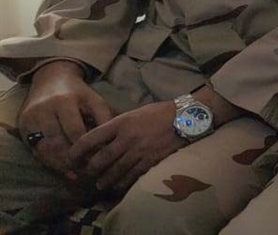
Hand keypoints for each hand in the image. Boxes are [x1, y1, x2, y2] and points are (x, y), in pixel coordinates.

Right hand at [18, 60, 113, 180]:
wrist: (51, 80)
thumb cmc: (78, 94)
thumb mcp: (94, 100)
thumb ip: (104, 118)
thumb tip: (111, 143)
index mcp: (64, 101)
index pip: (74, 131)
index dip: (86, 148)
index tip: (98, 160)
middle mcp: (44, 110)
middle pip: (57, 143)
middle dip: (73, 160)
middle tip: (88, 173)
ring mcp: (31, 119)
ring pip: (45, 150)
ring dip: (60, 166)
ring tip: (76, 175)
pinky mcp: (23, 126)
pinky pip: (36, 150)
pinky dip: (49, 162)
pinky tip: (63, 170)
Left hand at [68, 100, 184, 191]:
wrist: (186, 118)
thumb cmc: (158, 113)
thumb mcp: (133, 113)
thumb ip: (117, 126)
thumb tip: (100, 138)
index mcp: (120, 123)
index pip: (90, 138)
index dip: (76, 151)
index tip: (71, 158)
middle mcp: (127, 138)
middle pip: (100, 159)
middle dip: (90, 170)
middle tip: (86, 174)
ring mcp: (139, 151)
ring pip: (114, 171)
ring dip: (105, 180)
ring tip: (101, 184)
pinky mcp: (151, 160)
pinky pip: (132, 176)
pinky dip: (123, 183)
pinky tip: (119, 185)